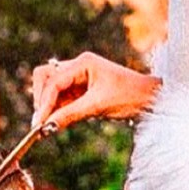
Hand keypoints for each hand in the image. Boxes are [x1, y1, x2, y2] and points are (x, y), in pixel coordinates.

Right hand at [30, 52, 159, 128]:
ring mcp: (78, 78)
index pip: (53, 81)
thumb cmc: (129, 96)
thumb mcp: (98, 106)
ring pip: (51, 89)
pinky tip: (55, 123)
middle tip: (40, 122)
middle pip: (45, 78)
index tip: (38, 123)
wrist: (150, 99)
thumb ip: (70, 115)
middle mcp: (78, 67)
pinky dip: (56, 111)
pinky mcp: (81, 91)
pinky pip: (61, 99)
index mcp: (83, 63)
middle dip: (41, 99)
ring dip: (47, 106)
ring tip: (46, 126)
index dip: (43, 102)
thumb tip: (46, 126)